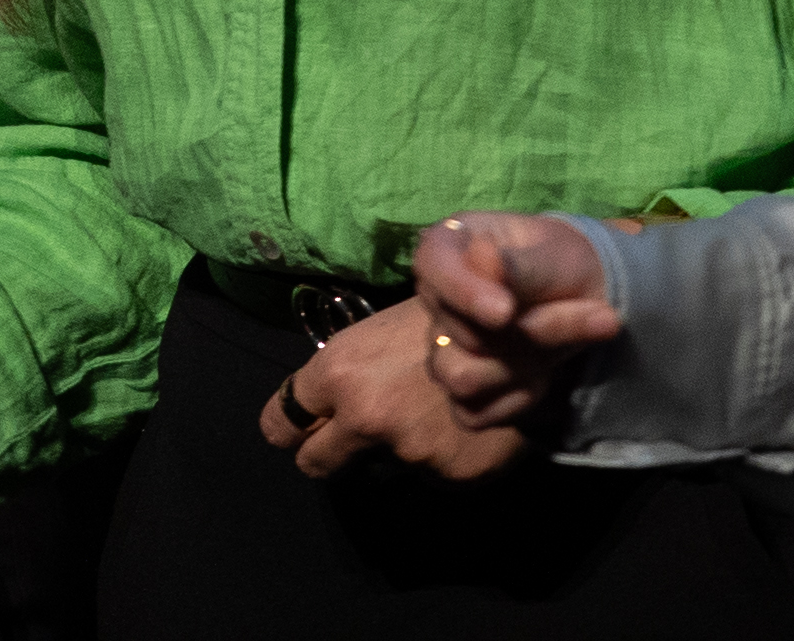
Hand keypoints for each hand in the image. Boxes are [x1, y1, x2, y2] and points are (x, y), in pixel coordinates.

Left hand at [258, 296, 522, 480]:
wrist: (514, 328)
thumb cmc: (435, 319)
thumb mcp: (374, 334)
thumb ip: (341, 377)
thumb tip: (318, 409)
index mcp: (337, 372)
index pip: (280, 424)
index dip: (288, 428)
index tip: (297, 430)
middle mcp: (364, 415)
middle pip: (314, 463)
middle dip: (323, 454)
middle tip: (345, 442)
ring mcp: (407, 450)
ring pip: (377, 467)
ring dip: (392, 449)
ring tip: (424, 414)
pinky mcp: (447, 473)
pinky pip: (426, 472)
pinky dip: (436, 455)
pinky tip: (456, 425)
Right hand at [408, 210, 618, 428]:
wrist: (586, 301)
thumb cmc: (566, 266)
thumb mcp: (558, 257)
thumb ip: (522, 266)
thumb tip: (486, 263)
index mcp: (450, 247)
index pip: (431, 265)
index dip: (463, 292)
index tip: (506, 312)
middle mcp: (438, 299)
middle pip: (464, 334)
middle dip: (535, 332)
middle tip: (599, 315)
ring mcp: (443, 349)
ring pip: (463, 378)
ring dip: (530, 365)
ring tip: (570, 344)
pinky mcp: (461, 393)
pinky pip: (474, 413)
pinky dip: (518, 400)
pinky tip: (544, 376)